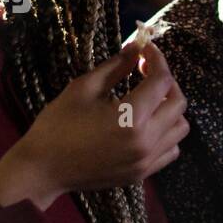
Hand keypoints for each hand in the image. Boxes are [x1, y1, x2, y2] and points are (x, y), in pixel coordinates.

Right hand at [0, 41, 188, 209]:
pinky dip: (166, 133)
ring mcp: (146, 161)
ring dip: (169, 108)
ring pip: (180, 128)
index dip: (157, 59)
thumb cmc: (57, 125)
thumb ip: (115, 67)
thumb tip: (135, 49)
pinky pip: (170, 150)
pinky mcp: (142, 173)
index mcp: (131, 118)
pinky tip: (146, 124)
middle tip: (145, 70)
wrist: (43, 170)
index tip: (145, 49)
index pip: (161, 81)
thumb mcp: (83, 88)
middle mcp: (146, 141)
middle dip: (166, 81)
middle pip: (178, 103)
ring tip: (148, 99)